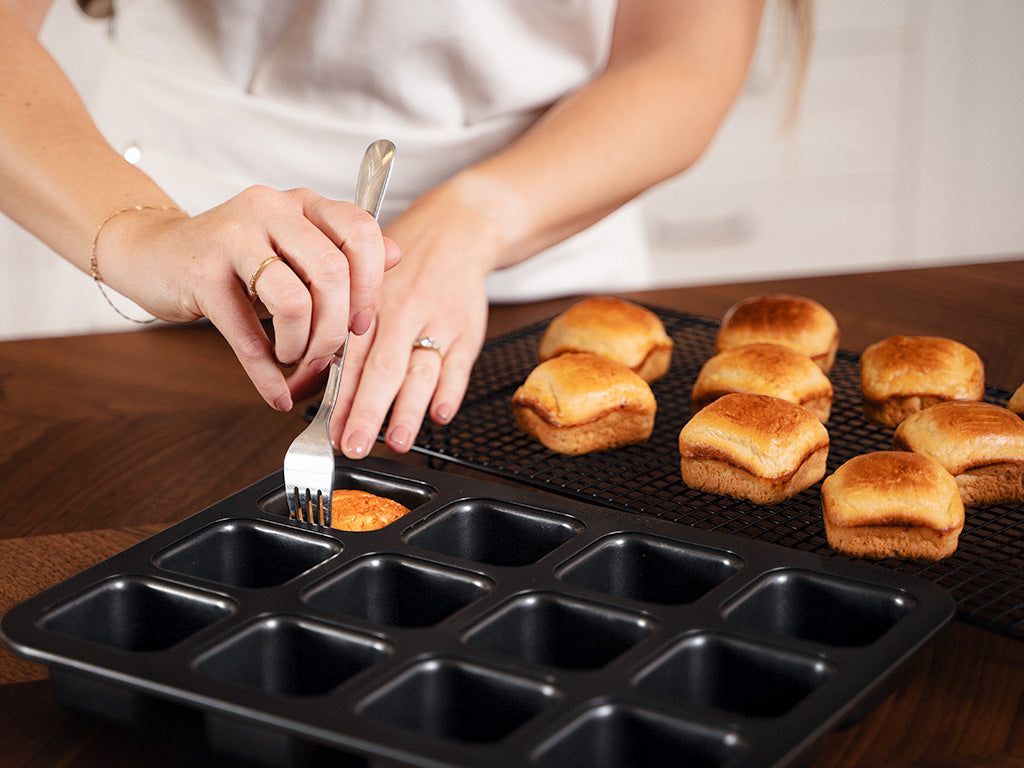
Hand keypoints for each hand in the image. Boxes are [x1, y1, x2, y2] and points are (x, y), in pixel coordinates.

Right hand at [98, 185, 400, 410]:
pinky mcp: (201, 271)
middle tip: (327, 355)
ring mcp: (233, 236)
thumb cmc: (232, 259)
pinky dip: (265, 371)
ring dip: (301, 347)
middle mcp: (271, 209)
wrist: (153, 254)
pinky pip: (246, 331)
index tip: (362, 324)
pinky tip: (274, 389)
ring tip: (293, 359)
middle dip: (336, 329)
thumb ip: (343, 253)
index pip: (361, 232)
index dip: (370, 285)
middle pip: (331, 273)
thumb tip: (397, 256)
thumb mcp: (293, 250)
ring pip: (293, 300)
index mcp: (303, 204)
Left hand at [287, 182, 500, 456]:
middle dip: (367, 411)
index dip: (339, 397)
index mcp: (368, 304)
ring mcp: (437, 322)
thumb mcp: (358, 292)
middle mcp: (402, 312)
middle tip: (354, 445)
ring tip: (397, 442)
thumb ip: (330, 344)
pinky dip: (451, 391)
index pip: (349, 357)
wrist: (455, 232)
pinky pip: (459, 365)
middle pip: (383, 367)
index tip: (330, 432)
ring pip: (422, 370)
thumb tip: (293, 389)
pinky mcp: (467, 331)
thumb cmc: (400, 270)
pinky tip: (439, 415)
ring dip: (409, 409)